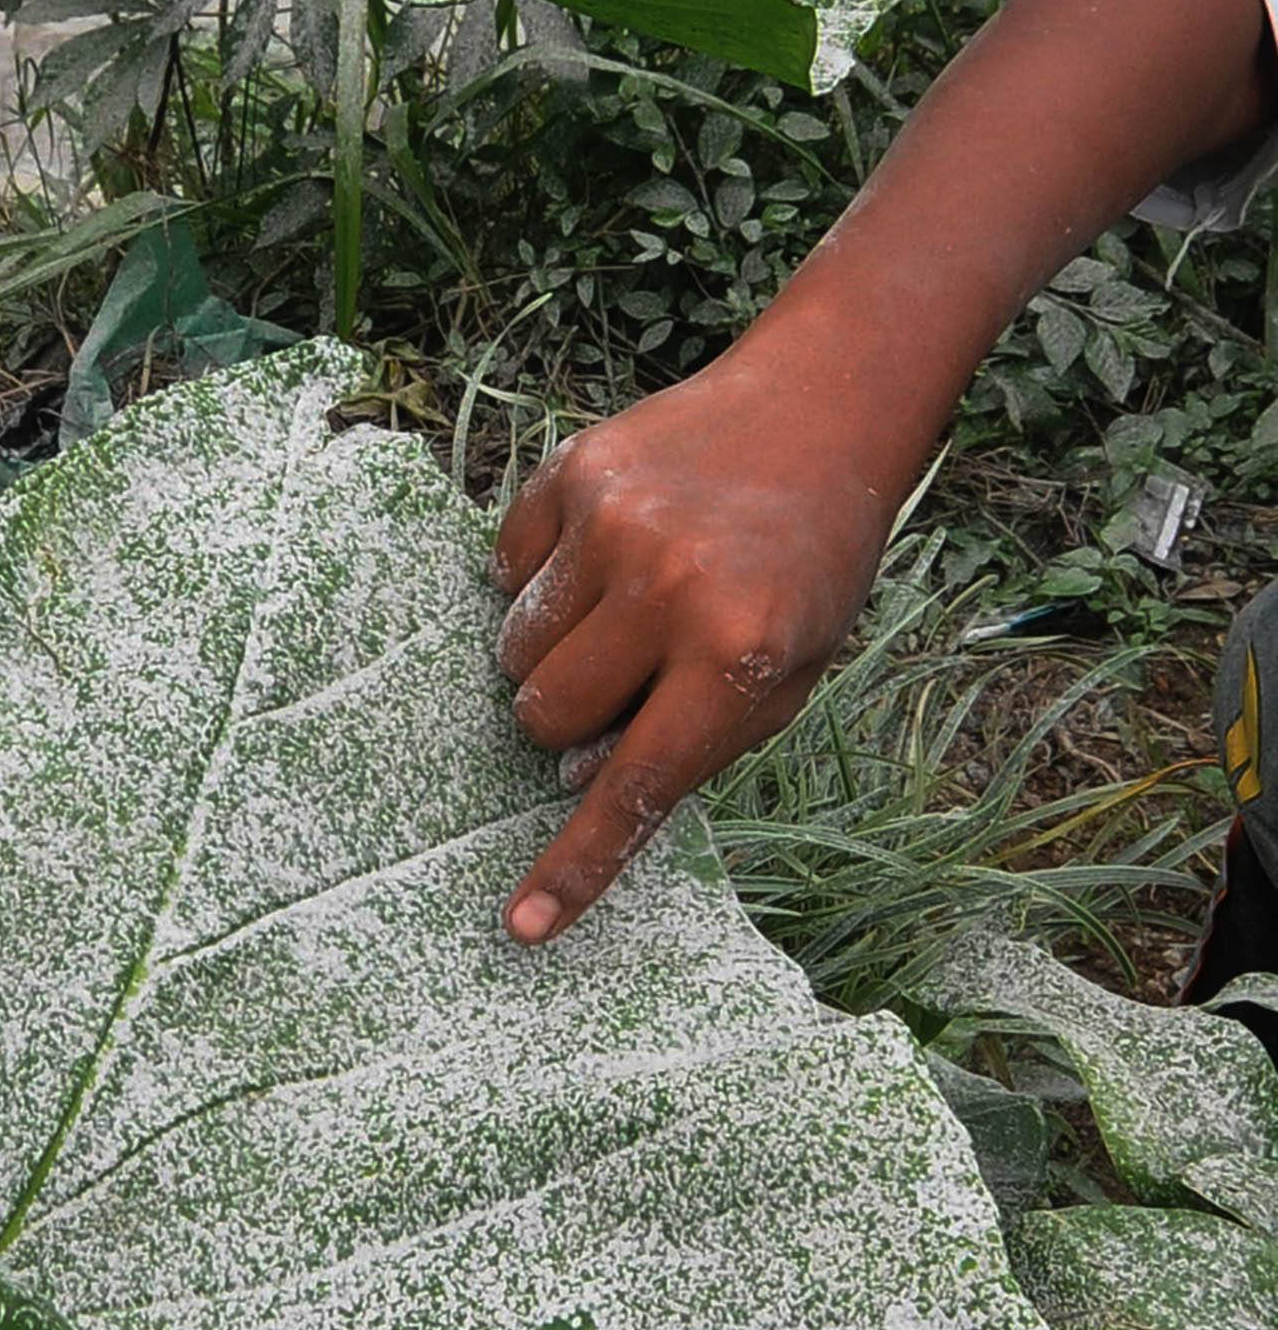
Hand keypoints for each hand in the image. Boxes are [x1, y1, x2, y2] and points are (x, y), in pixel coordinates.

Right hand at [488, 345, 910, 943]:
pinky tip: (607, 548)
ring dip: (554, 649)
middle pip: (546, 716)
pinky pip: (506, 569)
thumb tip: (583, 779)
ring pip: (513, 652)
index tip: (523, 925)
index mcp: (738, 653)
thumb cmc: (808, 559)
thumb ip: (700, 734)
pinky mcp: (575, 473)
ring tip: (625, 602)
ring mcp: (615, 526)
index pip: (635, 786)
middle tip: (635, 671)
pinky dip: (541, 577)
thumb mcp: (793, 666)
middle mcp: (672, 590)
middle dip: (575, 715)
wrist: (824, 405)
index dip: (576, 862)